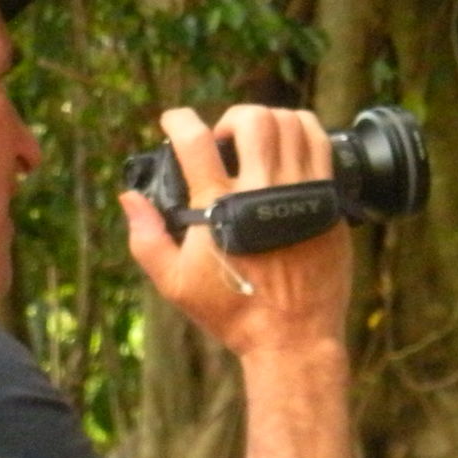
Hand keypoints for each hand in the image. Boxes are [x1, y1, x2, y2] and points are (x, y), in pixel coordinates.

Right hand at [118, 104, 352, 358]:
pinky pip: (321, 144)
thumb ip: (146, 238)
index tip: (173, 121)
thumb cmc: (233, 313)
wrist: (293, 338)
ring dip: (269, 122)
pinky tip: (289, 150)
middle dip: (232, 119)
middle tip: (226, 142)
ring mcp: (302, 193)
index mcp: (221, 208)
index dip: (179, 120)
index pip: (196, 141)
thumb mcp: (175, 283)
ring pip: (291, 123)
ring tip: (259, 143)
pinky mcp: (329, 201)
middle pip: (252, 120)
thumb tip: (129, 198)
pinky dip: (303, 133)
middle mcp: (263, 192)